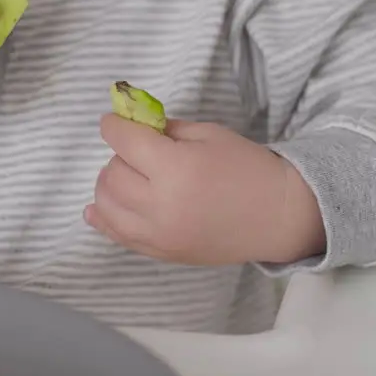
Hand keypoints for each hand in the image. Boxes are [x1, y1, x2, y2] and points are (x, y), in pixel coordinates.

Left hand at [85, 114, 326, 266]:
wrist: (279, 216)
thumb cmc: (248, 169)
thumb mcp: (208, 135)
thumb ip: (165, 129)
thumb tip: (132, 125)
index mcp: (176, 168)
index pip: (125, 142)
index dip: (113, 127)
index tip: (111, 122)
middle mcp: (161, 204)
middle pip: (112, 175)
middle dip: (118, 157)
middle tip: (135, 152)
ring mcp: (159, 234)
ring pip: (106, 206)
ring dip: (107, 186)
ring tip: (125, 177)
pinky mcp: (161, 252)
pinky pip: (118, 235)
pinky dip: (103, 219)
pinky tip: (96, 209)